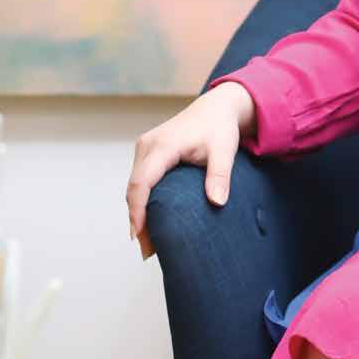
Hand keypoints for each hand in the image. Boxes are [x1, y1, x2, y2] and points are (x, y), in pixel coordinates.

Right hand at [126, 81, 256, 260]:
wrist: (217, 108)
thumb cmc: (220, 128)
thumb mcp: (224, 150)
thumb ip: (220, 175)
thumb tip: (218, 203)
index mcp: (163, 145)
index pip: (142, 183)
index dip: (138, 211)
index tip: (139, 236)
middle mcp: (148, 145)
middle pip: (134, 188)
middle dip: (137, 220)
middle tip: (148, 251)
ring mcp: (145, 147)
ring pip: (135, 185)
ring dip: (138, 212)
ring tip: (149, 242)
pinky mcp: (148, 152)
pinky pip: (140, 180)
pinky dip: (142, 200)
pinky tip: (151, 220)